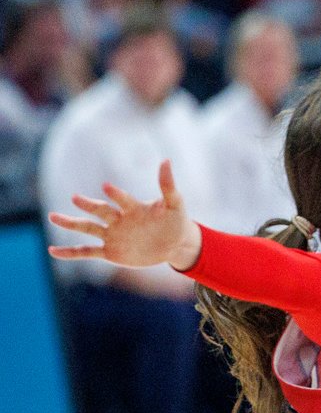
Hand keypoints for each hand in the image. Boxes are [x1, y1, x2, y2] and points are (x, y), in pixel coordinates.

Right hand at [49, 160, 201, 271]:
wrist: (174, 243)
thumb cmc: (175, 220)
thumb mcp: (175, 205)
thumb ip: (168, 186)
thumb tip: (166, 160)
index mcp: (133, 207)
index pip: (123, 200)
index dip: (116, 194)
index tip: (106, 187)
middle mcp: (119, 219)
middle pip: (100, 211)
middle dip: (88, 205)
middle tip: (75, 198)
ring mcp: (113, 235)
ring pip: (88, 228)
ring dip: (71, 223)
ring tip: (53, 217)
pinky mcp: (110, 252)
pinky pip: (87, 251)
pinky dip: (70, 252)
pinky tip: (53, 251)